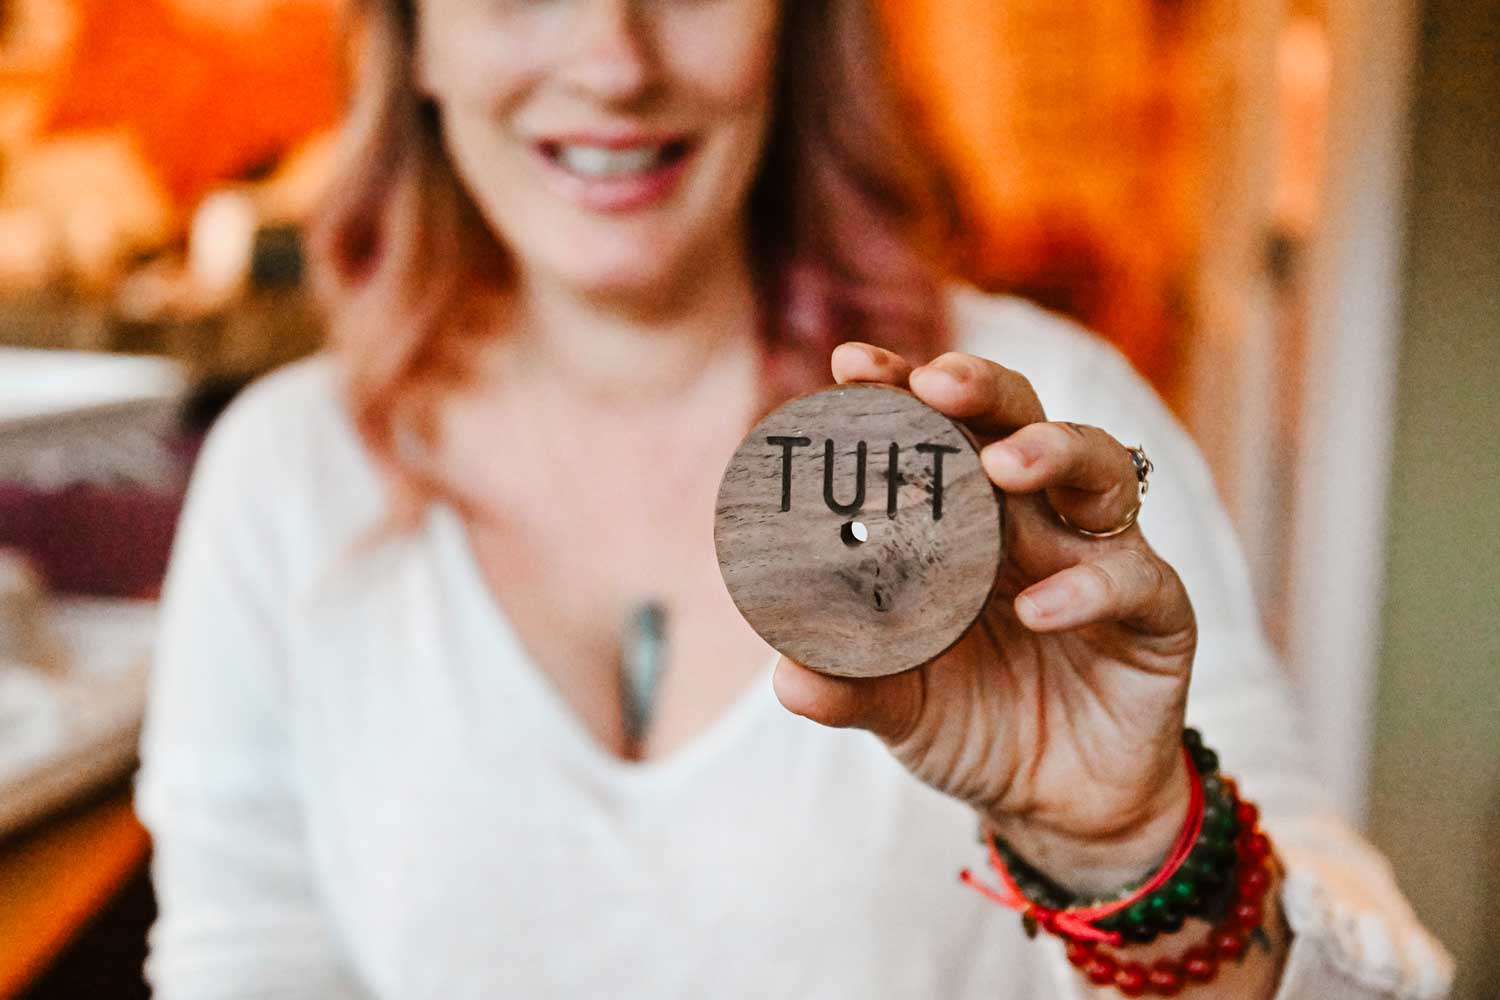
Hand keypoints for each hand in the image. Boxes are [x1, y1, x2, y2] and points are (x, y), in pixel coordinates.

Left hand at [773, 343, 1197, 895]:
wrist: (1056, 805)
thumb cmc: (973, 724)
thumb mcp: (898, 706)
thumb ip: (849, 686)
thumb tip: (787, 675)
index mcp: (970, 519)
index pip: (938, 431)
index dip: (900, 390)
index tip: (849, 365)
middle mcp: (1038, 519)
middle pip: (1022, 421)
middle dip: (982, 389)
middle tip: (936, 383)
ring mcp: (1104, 557)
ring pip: (1100, 471)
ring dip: (1052, 453)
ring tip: (1002, 466)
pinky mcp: (1157, 614)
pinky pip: (1133, 582)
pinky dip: (1087, 587)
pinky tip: (1038, 609)